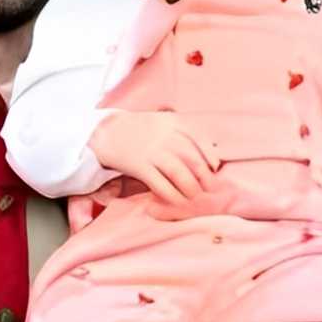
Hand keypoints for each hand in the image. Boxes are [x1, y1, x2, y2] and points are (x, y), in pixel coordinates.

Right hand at [88, 110, 220, 205]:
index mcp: (172, 121)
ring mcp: (151, 151)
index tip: (215, 167)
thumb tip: (210, 149)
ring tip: (194, 195)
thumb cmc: (139, 129)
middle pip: (192, 158)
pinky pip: (160, 184)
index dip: (210, 155)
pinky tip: (176, 200)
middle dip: (204, 176)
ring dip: (190, 187)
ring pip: (178, 172)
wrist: (106, 132)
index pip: (199, 138)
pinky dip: (171, 195)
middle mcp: (164, 135)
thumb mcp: (162, 120)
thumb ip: (182, 131)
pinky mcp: (139, 166)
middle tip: (210, 187)